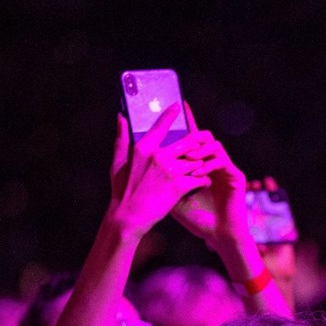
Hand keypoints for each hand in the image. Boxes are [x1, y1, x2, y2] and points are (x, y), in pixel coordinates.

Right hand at [106, 105, 211, 235]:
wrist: (128, 218)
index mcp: (143, 148)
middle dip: (198, 143)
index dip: (171, 115)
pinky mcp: (179, 186)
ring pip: (196, 160)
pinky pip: (200, 178)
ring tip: (207, 166)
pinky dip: (204, 179)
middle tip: (206, 144)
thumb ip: (121, 139)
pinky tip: (204, 182)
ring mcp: (170, 170)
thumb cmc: (122, 192)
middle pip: (187, 142)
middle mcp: (158, 155)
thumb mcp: (117, 163)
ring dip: (203, 163)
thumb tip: (121, 117)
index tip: (178, 107)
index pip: (161, 126)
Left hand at [171, 105, 249, 247]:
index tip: (178, 105)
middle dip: (192, 134)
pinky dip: (209, 163)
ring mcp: (224, 169)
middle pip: (202, 136)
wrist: (217, 235)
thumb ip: (161, 179)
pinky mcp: (235, 176)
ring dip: (199, 150)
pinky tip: (198, 171)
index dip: (186, 121)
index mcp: (198, 165)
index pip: (190, 139)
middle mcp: (212, 163)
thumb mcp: (173, 196)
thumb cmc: (196, 218)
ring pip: (214, 144)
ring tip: (188, 159)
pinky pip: (222, 160)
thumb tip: (140, 164)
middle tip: (182, 135)